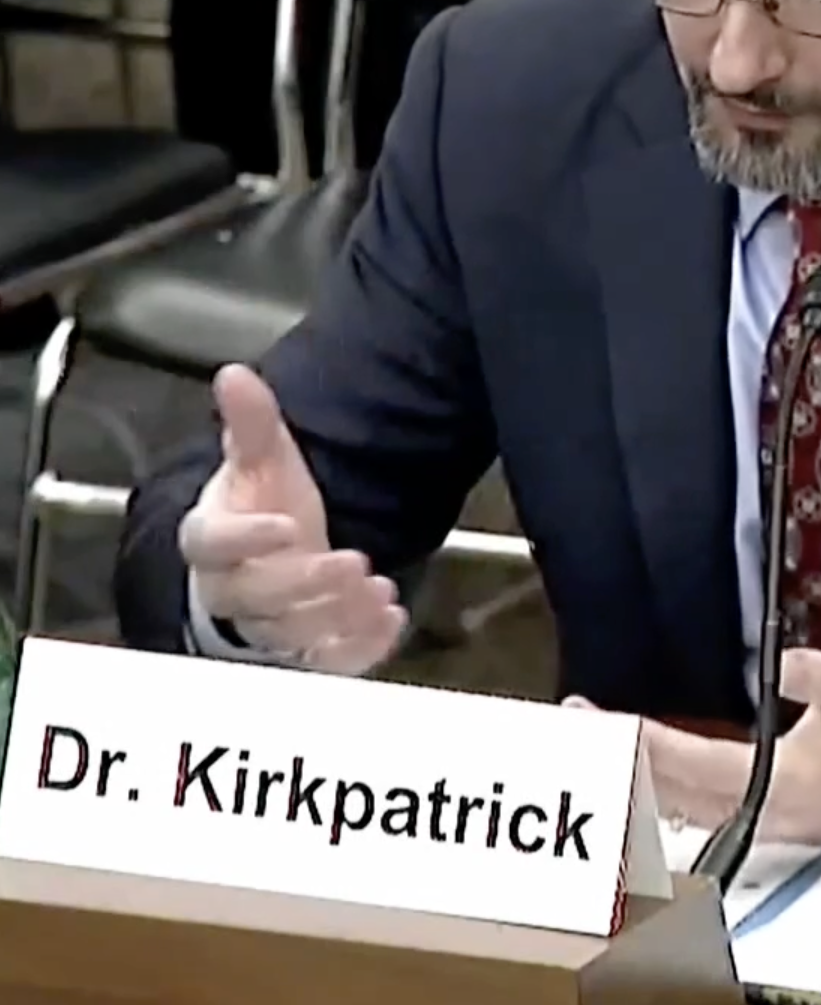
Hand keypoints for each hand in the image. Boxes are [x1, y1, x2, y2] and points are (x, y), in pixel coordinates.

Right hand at [178, 365, 405, 673]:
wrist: (274, 554)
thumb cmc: (262, 505)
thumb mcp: (263, 460)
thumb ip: (252, 422)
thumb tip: (234, 373)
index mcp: (211, 541)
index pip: (211, 544)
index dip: (245, 538)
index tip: (287, 523)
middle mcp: (232, 591)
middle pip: (255, 599)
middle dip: (305, 584)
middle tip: (352, 561)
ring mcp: (266, 626)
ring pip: (290, 637)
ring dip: (336, 617)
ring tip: (378, 588)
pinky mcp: (303, 651)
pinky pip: (325, 662)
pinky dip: (360, 648)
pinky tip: (392, 619)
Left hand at [575, 649, 820, 846]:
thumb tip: (781, 661)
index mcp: (785, 779)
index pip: (701, 764)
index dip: (651, 746)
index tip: (611, 722)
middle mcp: (760, 809)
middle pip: (671, 791)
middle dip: (618, 757)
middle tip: (572, 720)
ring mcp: (753, 821)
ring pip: (672, 806)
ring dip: (625, 772)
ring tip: (584, 734)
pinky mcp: (751, 819)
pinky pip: (685, 809)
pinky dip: (647, 787)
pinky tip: (622, 764)